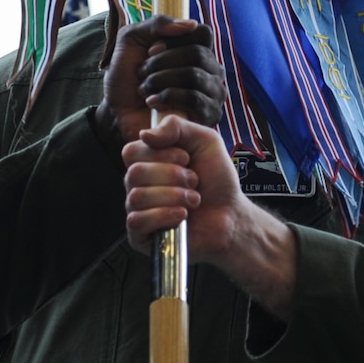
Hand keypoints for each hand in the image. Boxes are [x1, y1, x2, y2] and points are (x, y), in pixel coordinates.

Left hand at [94, 16, 222, 148]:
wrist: (116, 112)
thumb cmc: (128, 76)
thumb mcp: (133, 39)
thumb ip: (158, 24)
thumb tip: (190, 24)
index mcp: (198, 50)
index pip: (203, 33)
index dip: (174, 39)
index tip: (151, 50)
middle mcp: (211, 70)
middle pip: (198, 54)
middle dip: (162, 62)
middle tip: (143, 72)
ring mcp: (212, 94)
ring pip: (195, 75)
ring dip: (160, 80)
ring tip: (144, 89)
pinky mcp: (207, 115)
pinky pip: (195, 98)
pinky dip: (168, 97)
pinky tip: (152, 102)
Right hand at [122, 118, 299, 319]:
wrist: (232, 215)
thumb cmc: (217, 181)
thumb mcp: (205, 141)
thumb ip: (177, 126)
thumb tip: (145, 134)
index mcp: (148, 162)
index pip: (131, 151)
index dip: (160, 154)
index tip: (186, 159)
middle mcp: (138, 186)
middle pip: (135, 173)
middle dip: (172, 177)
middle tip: (194, 182)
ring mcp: (138, 211)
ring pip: (137, 197)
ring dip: (174, 197)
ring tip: (193, 200)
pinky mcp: (140, 236)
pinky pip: (137, 221)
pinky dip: (164, 216)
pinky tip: (182, 216)